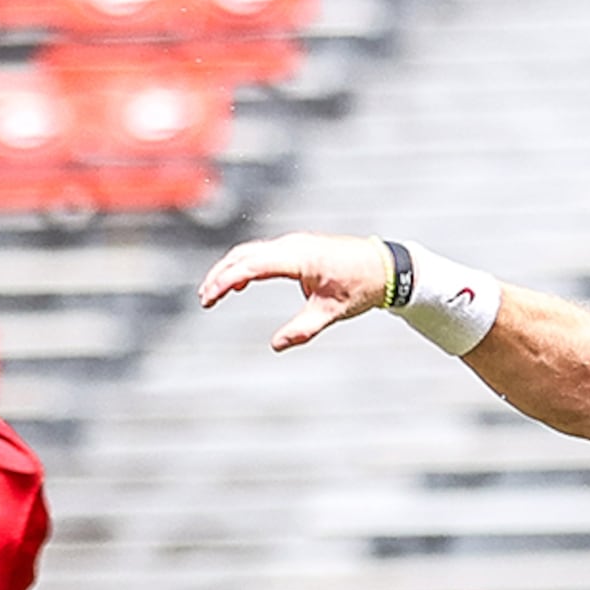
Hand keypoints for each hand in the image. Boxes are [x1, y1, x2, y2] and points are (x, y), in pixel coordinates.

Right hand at [197, 232, 397, 352]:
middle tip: (204, 299)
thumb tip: (276, 345)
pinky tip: (239, 285)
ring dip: (230, 269)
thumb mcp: (332, 312)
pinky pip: (263, 253)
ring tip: (213, 293)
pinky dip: (245, 266)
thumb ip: (303, 330)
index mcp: (298, 257)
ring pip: (251, 251)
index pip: (251, 265)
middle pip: (244, 255)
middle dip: (220, 275)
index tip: (210, 297)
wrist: (385, 266)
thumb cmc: (360, 287)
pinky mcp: (297, 247)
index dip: (226, 280)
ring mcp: (294, 243)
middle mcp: (292, 245)